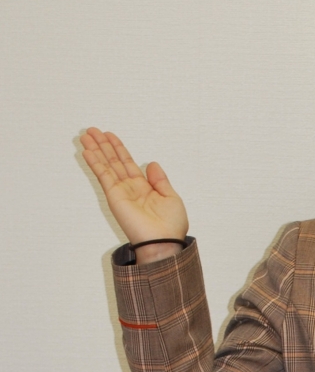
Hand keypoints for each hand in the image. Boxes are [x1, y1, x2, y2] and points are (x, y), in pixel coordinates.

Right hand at [80, 127, 188, 261]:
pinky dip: (95, 163)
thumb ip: (159, 180)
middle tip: (91, 130)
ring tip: (85, 135)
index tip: (110, 136)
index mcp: (144, 187)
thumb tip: (152, 163)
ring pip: (106, 165)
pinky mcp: (115, 197)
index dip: (119, 149)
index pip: (128, 163)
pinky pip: (103, 176)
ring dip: (95, 150)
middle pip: (113, 161)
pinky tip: (88, 152)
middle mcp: (130, 188)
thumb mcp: (170, 197)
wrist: (164, 241)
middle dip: (103, 145)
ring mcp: (121, 192)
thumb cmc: (170, 225)